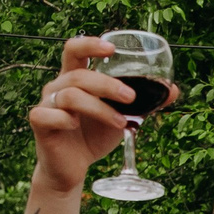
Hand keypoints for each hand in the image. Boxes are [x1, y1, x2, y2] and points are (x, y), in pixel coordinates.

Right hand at [28, 35, 179, 192]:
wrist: (73, 169)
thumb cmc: (94, 136)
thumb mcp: (122, 116)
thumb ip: (142, 102)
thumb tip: (174, 90)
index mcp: (75, 78)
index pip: (75, 49)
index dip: (90, 44)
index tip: (112, 50)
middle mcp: (58, 86)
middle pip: (79, 74)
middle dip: (107, 85)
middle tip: (131, 98)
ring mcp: (47, 104)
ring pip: (69, 95)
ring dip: (99, 108)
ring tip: (120, 123)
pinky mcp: (40, 123)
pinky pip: (48, 115)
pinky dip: (65, 119)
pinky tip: (77, 126)